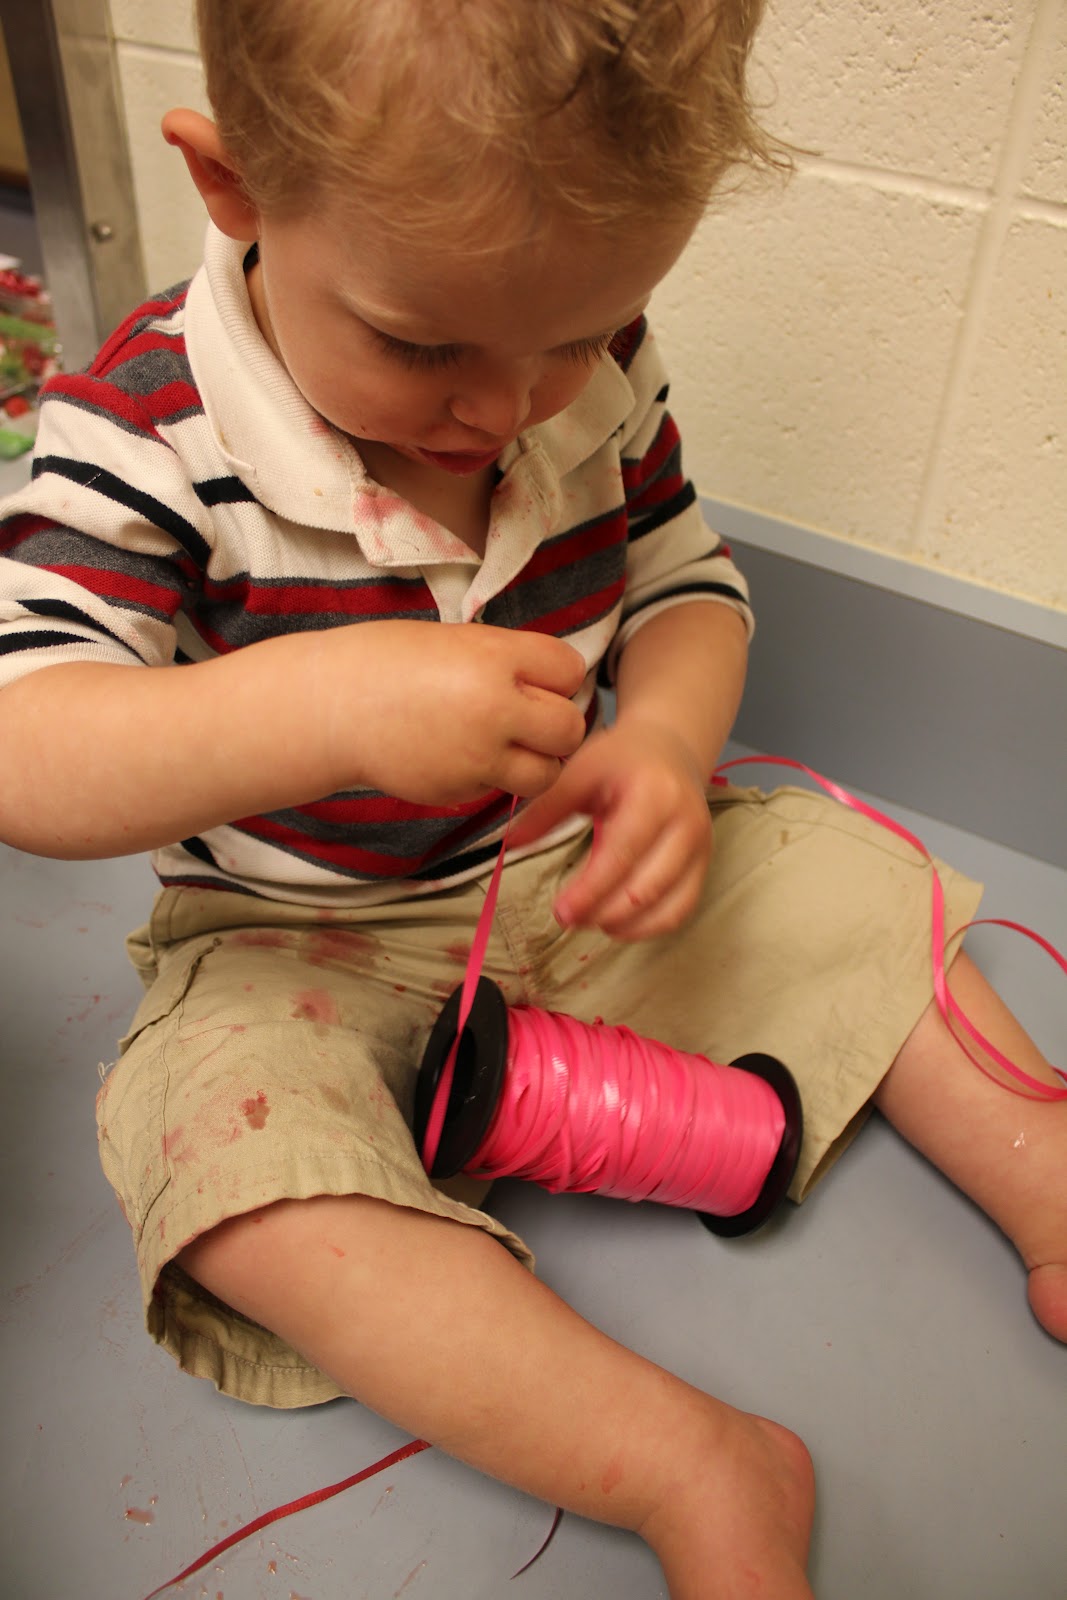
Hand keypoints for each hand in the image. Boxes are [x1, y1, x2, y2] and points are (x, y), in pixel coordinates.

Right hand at [321, 621, 587, 804]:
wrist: (333, 705)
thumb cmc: (390, 663)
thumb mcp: (457, 640)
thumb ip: (509, 661)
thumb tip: (554, 684)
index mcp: (495, 658)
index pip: (570, 671)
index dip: (557, 677)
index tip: (536, 680)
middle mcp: (495, 709)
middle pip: (570, 728)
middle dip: (557, 725)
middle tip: (530, 719)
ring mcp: (479, 756)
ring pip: (548, 772)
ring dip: (538, 761)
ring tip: (510, 746)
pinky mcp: (461, 788)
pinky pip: (503, 788)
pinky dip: (496, 777)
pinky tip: (464, 755)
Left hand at [507, 719, 712, 939]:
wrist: (669, 750)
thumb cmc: (621, 760)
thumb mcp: (580, 771)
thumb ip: (546, 809)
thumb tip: (511, 844)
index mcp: (654, 794)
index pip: (623, 853)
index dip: (592, 889)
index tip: (561, 911)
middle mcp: (686, 823)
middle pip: (646, 887)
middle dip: (603, 911)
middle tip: (567, 918)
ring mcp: (700, 847)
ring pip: (667, 906)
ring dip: (625, 924)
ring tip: (588, 921)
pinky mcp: (703, 865)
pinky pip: (680, 910)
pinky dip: (648, 927)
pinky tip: (615, 924)